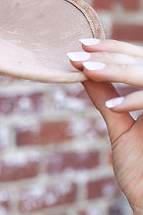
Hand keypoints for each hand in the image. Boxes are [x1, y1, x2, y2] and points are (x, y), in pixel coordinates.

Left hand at [68, 39, 142, 214]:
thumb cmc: (140, 169)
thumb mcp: (119, 126)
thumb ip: (106, 98)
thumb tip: (85, 73)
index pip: (137, 59)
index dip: (112, 49)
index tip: (81, 45)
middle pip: (142, 62)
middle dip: (110, 56)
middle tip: (78, 56)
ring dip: (117, 72)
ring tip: (87, 72)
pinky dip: (135, 101)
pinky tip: (113, 106)